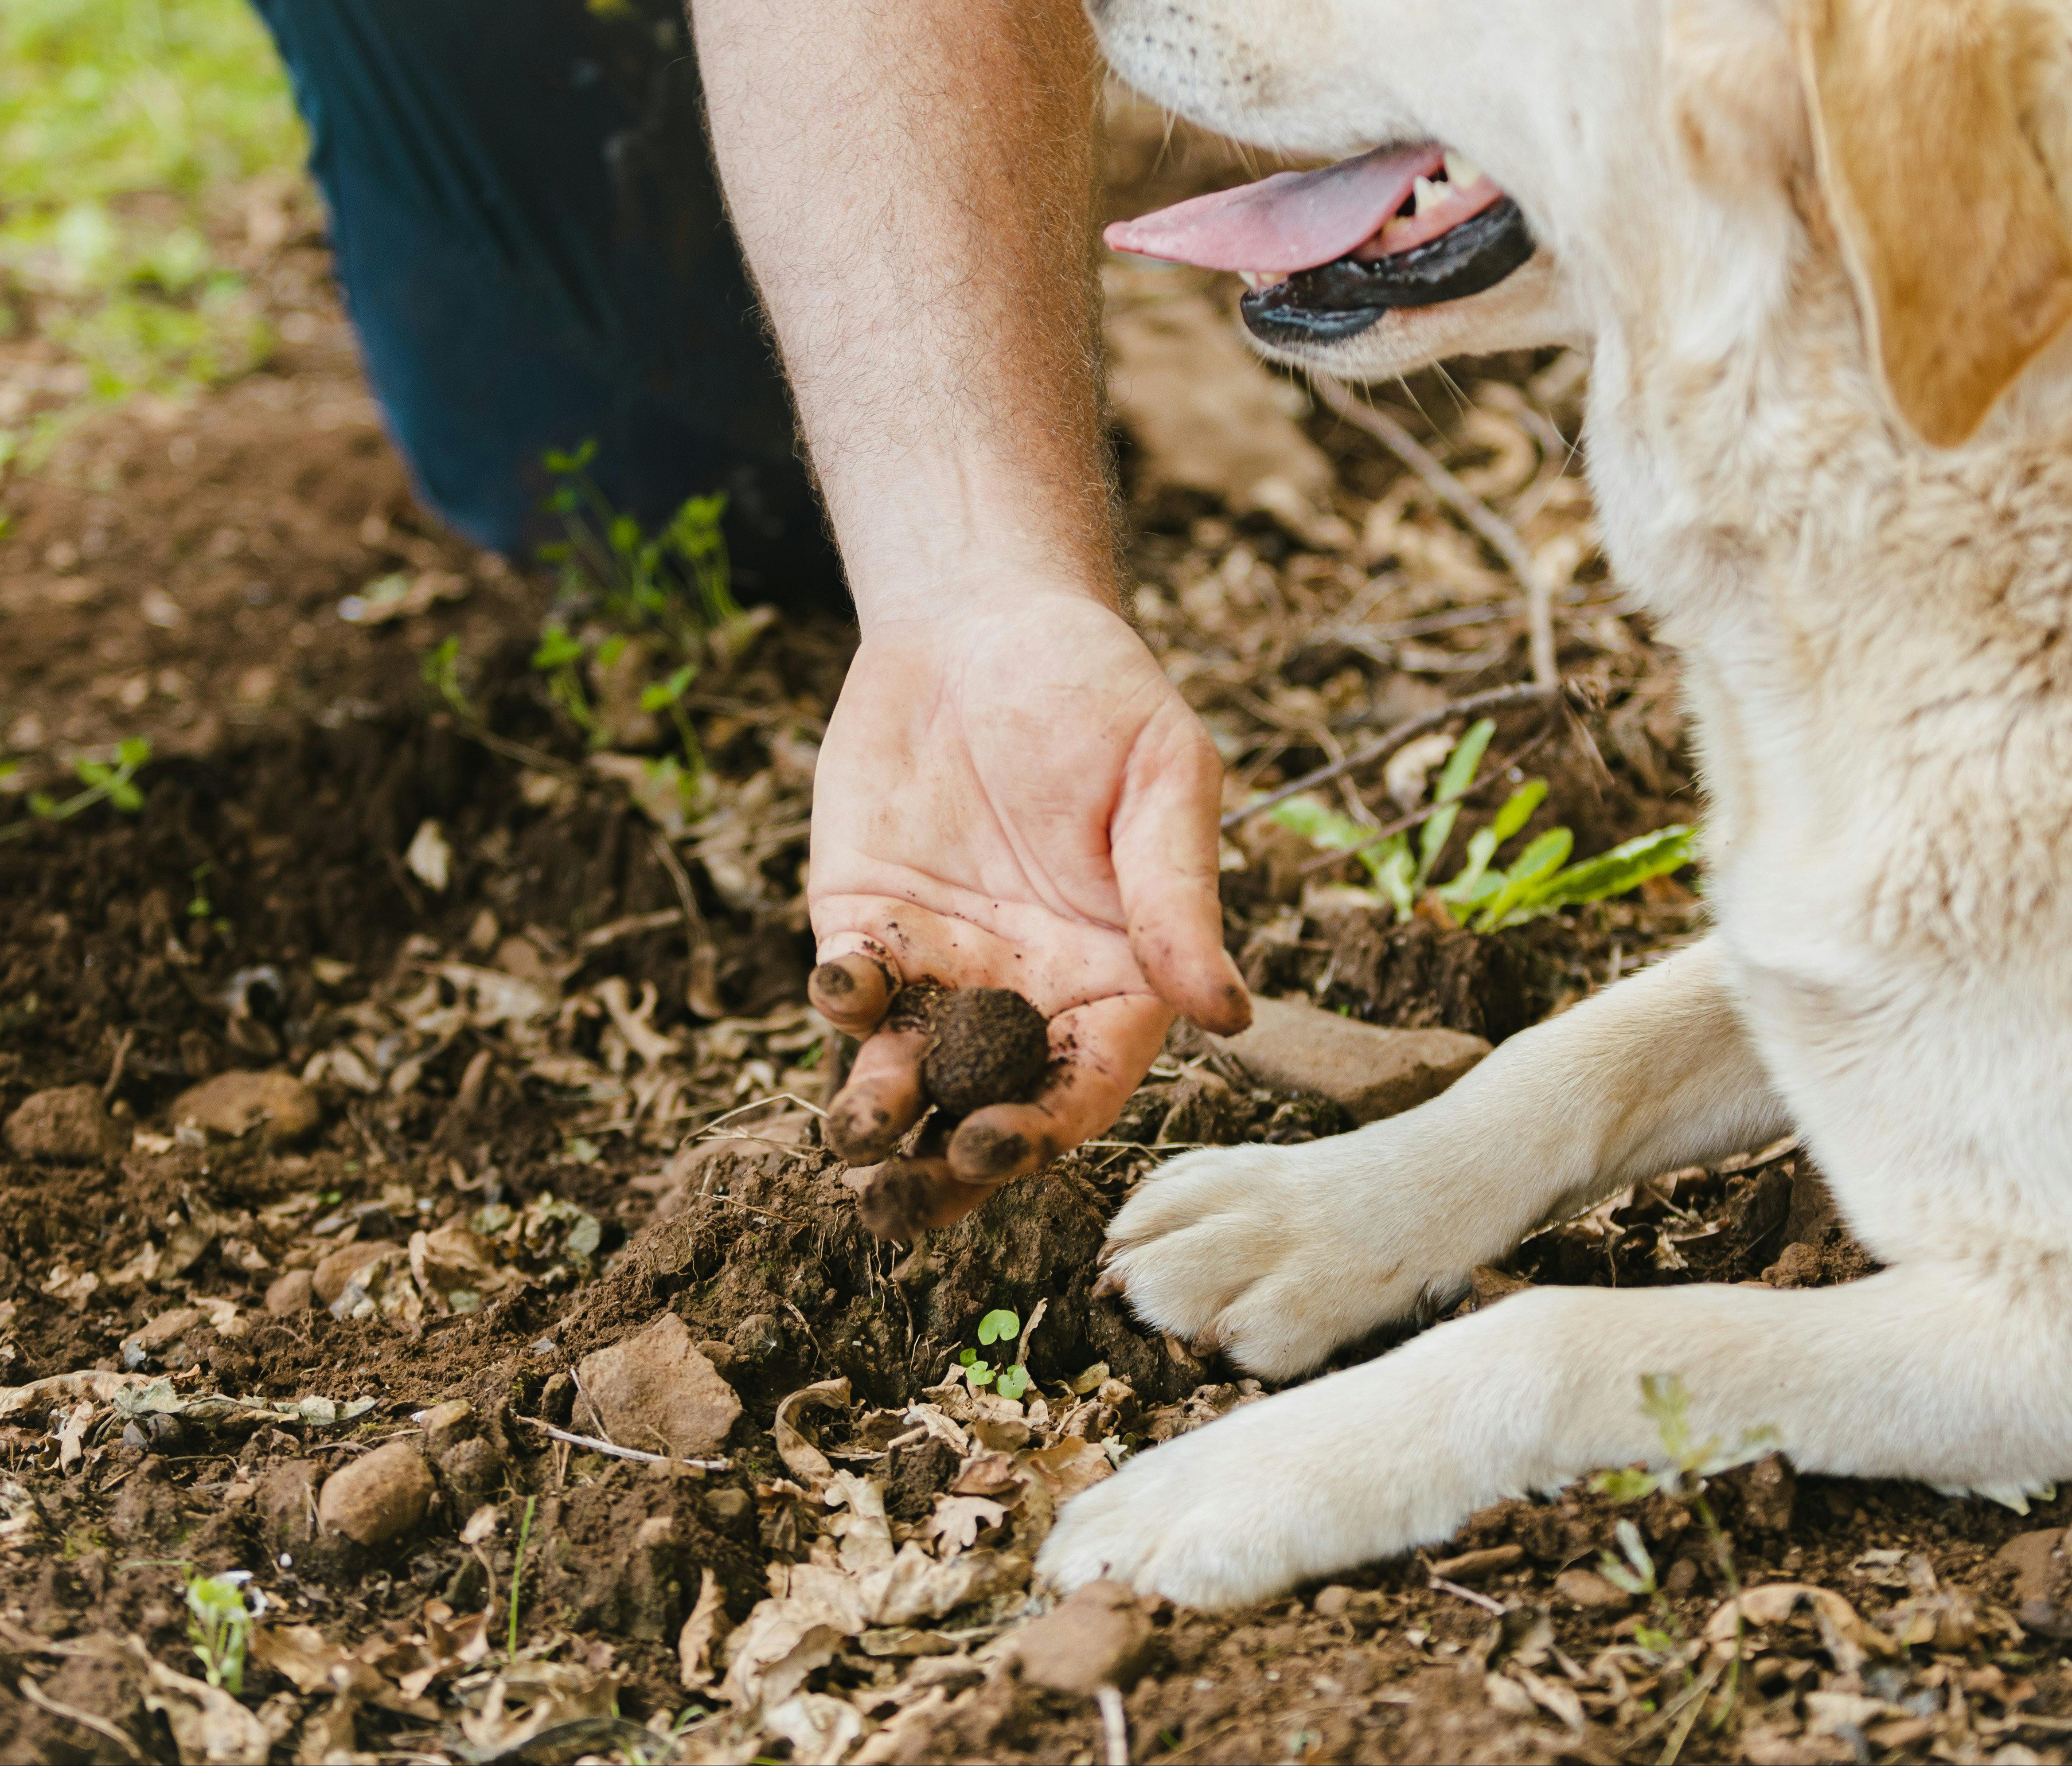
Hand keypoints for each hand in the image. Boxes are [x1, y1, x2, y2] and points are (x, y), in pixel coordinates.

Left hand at [806, 584, 1250, 1234]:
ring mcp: (943, 965)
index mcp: (1117, 977)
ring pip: (908, 1076)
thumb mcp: (1161, 779)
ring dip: (877, 1120)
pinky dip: (840, 1003)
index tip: (1000, 1145)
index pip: (1085, 1082)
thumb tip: (1231, 1016)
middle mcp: (1028, 992)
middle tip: (907, 1199)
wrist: (983, 618)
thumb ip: (1180, 898)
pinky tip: (843, 986)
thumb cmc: (1097, 692)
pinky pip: (849, 993)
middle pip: (989, 1109)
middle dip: (946, 1167)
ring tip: (853, 1142)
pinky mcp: (866, 924)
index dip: (1044, 1126)